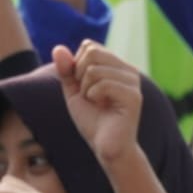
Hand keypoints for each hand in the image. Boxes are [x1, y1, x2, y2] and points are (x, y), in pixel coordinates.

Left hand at [51, 42, 143, 168]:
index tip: (84, 86)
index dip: (76, 65)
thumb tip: (58, 48)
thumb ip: (66, 70)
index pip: (90, 46)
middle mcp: (129, 70)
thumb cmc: (93, 120)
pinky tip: (103, 106)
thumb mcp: (74, 91)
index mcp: (117, 66)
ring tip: (97, 102)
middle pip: (92, 52)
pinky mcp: (134, 96)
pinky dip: (93, 96)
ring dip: (86, 89)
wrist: (106, 146)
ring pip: (94, 69)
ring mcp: (133, 82)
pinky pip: (102, 84)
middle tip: (89, 94)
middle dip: (80, 74)